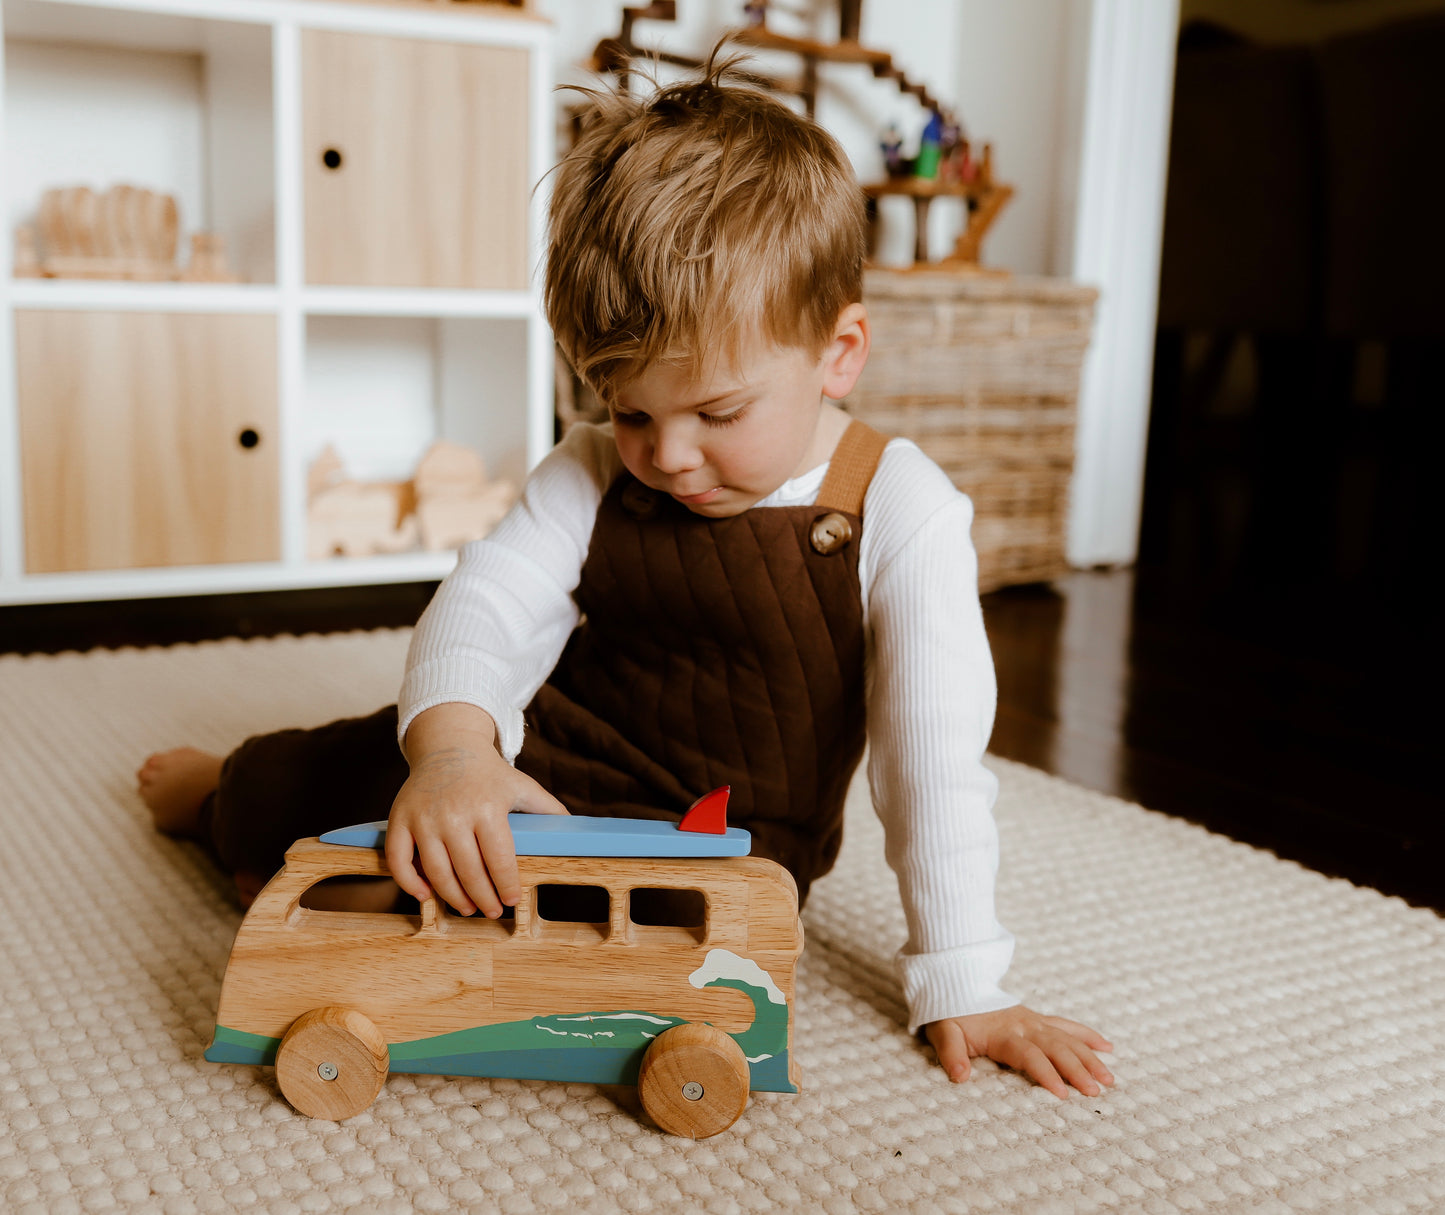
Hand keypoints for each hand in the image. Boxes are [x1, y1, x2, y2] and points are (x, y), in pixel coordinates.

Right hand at [386, 703, 566, 917]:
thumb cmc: (488, 773)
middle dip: (483, 898)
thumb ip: (547, 808)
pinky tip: (426, 895)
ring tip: (467, 907)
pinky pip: (399, 860)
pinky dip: (409, 882)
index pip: (499, 858)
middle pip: (469, 871)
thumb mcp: (521, 786)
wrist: (447, 745)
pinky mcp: (400, 820)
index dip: (506, 885)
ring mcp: (424, 818)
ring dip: (452, 897)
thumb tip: (575, 829)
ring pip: (436, 871)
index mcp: (488, 807)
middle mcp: (454, 814)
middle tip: (492, 911)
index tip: (512, 900)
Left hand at [923, 1006, 1113, 1098]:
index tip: (1063, 1094)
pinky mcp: (1037, 1018)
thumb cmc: (948, 1012)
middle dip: (1078, 1069)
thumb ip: (951, 1053)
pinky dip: (1087, 1035)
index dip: (1046, 1074)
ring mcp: (1033, 1020)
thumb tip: (959, 1077)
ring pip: (1067, 1038)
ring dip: (1089, 1057)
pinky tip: (1107, 1047)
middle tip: (1096, 1091)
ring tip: (1109, 1079)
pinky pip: (1066, 1025)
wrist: (954, 981)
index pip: (1029, 1055)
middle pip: (1056, 1048)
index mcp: (1002, 1033)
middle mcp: (1023, 1025)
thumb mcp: (942, 1031)